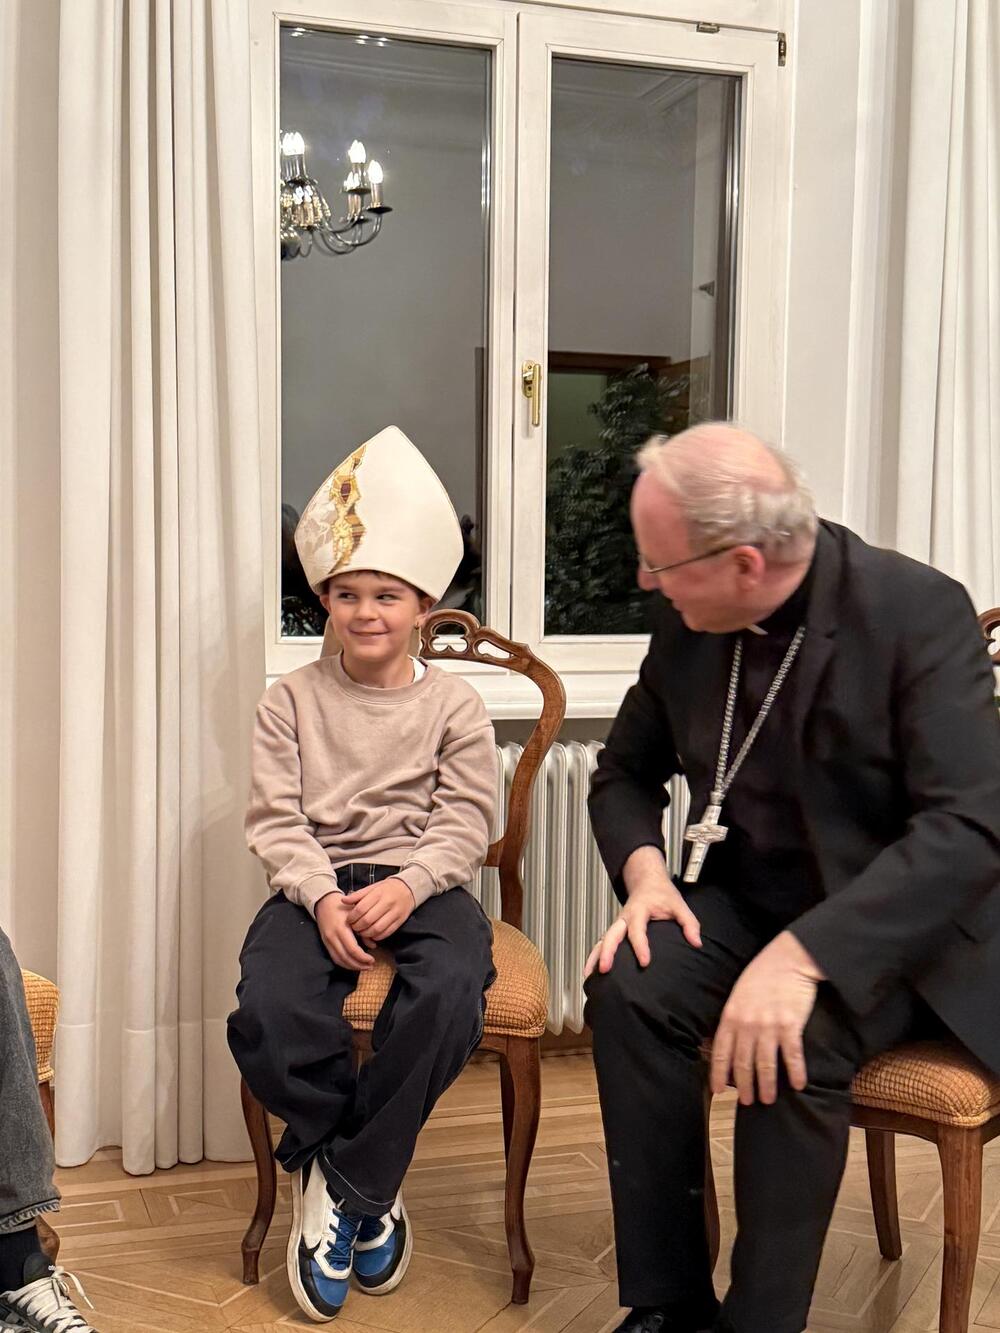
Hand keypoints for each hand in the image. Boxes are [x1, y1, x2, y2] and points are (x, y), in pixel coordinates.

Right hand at [315, 892, 373, 970]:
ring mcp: (327, 941)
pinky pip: (334, 957)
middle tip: (370, 966)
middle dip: (359, 965)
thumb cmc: (343, 907)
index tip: (372, 960)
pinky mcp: (325, 943)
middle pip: (346, 958)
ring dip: (352, 966)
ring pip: (339, 960)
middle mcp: (333, 937)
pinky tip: (353, 964)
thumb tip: (373, 946)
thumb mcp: (356, 915)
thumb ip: (364, 930)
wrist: (325, 902)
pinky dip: (344, 963)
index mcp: (341, 929)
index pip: (352, 949)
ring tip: (363, 967)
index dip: (363, 958)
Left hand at [344, 877, 414, 944]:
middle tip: (354, 927)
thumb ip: (358, 895)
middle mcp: (387, 903)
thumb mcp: (372, 888)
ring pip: (377, 929)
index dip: (352, 917)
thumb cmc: (386, 889)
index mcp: (378, 893)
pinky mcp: (400, 921)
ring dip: (366, 933)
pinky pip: (386, 933)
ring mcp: (395, 913)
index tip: (349, 920)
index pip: (361, 908)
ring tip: (362, 931)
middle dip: (357, 926)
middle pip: (368, 920)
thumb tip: (343, 900)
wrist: (407, 889)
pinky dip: (377, 936)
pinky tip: (372, 934)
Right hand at [584, 846, 701, 977]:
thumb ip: (689, 923)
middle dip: (606, 952)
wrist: (647, 880)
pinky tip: (590, 972)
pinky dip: (594, 955)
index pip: (637, 929)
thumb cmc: (662, 893)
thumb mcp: (679, 904)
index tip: (645, 962)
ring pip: (602, 939)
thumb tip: (697, 943)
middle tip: (605, 969)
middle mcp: (624, 917)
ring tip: (589, 975)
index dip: (640, 946)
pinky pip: (602, 942)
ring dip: (595, 956)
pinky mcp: (616, 930)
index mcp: (639, 910)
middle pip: (611, 934)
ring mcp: (618, 924)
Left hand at [710, 931, 825, 1104]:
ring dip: (766, 1085)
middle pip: (743, 1063)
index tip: (719, 1091)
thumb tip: (729, 1042)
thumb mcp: (738, 994)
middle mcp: (747, 1024)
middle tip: (747, 1102)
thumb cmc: (762, 975)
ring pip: (765, 1064)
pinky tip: (798, 1084)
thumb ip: (733, 1018)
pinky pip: (792, 1056)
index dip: (719, 1074)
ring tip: (768, 1099)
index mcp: (731, 1015)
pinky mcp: (790, 1025)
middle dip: (744, 1086)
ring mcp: (768, 1025)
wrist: (788, 959)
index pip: (721, 1052)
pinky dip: (794, 1073)